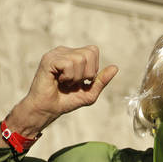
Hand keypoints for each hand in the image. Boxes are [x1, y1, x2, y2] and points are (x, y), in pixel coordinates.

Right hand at [0, 46, 118, 141]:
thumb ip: (101, 81)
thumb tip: (115, 67)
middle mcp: (64, 51)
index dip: (92, 68)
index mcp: (73, 55)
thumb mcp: (89, 93)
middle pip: (89, 53)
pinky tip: (59, 81)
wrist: (46, 110)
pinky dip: (68, 76)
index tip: (81, 81)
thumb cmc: (65, 101)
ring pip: (80, 58)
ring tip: (65, 83)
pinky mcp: (48, 60)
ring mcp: (55, 54)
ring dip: (76, 77)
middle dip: (86, 73)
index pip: (93, 50)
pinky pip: (68, 63)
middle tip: (73, 83)